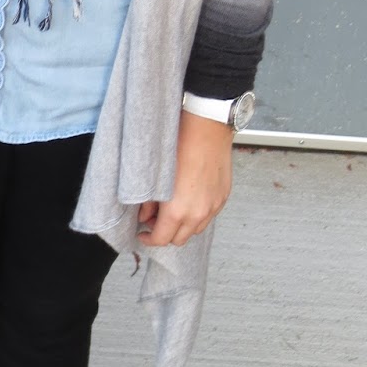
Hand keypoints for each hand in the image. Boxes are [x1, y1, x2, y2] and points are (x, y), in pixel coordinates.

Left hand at [136, 108, 234, 247]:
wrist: (206, 127)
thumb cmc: (179, 145)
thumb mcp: (155, 176)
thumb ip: (149, 202)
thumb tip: (145, 214)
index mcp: (178, 211)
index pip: (161, 239)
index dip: (148, 239)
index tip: (142, 233)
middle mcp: (198, 213)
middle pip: (179, 239)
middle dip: (165, 233)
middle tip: (155, 220)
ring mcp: (214, 206)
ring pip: (196, 230)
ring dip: (183, 226)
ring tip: (173, 210)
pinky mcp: (223, 197)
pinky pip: (209, 216)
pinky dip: (198, 214)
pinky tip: (189, 200)